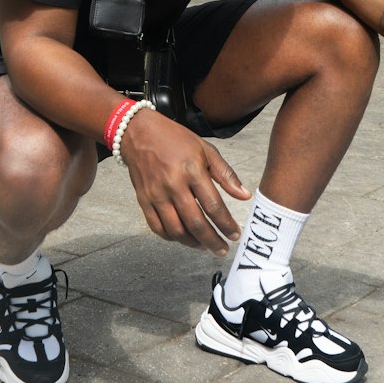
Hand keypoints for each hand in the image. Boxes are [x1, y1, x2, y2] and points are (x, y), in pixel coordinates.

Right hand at [121, 110, 251, 254]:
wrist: (138, 132)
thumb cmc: (175, 139)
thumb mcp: (205, 149)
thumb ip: (226, 174)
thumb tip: (245, 196)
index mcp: (192, 170)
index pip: (213, 205)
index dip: (226, 224)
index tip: (235, 235)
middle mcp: (173, 184)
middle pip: (195, 222)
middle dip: (212, 241)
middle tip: (222, 250)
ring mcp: (156, 194)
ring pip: (176, 229)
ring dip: (193, 243)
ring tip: (205, 246)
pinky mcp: (143, 200)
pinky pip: (157, 227)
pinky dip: (171, 237)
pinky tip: (183, 237)